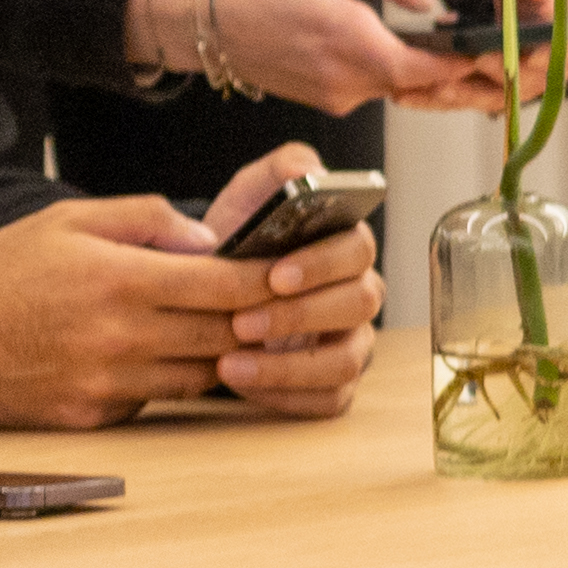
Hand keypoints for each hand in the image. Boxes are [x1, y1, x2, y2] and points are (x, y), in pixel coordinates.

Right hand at [0, 154, 376, 429]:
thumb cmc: (6, 270)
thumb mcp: (71, 219)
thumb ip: (147, 220)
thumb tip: (208, 239)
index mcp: (122, 279)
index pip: (224, 285)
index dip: (268, 281)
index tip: (290, 273)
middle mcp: (122, 335)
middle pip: (224, 336)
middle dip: (260, 324)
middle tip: (283, 311)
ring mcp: (109, 382)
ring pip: (199, 377)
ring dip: (223, 359)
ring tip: (236, 339)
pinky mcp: (94, 415)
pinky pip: (156, 401)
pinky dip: (171, 382)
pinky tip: (169, 362)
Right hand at [134, 0, 489, 116]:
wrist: (203, 22)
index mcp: (349, 42)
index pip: (425, 68)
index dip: (461, 60)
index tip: (483, 43)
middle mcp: (345, 81)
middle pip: (416, 81)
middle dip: (442, 62)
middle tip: (467, 38)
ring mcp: (334, 97)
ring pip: (393, 85)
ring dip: (409, 64)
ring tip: (418, 33)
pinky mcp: (325, 102)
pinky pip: (368, 87)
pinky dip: (380, 69)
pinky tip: (371, 41)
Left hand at [189, 147, 380, 417]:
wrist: (208, 289)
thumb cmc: (239, 241)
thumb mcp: (250, 197)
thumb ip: (279, 172)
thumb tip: (306, 167)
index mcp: (346, 245)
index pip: (357, 250)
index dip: (321, 264)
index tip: (275, 275)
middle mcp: (359, 294)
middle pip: (359, 306)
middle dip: (299, 316)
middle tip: (241, 323)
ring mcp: (352, 341)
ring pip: (346, 361)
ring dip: (289, 366)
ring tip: (230, 364)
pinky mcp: (334, 384)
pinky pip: (329, 400)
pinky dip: (285, 397)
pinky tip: (242, 385)